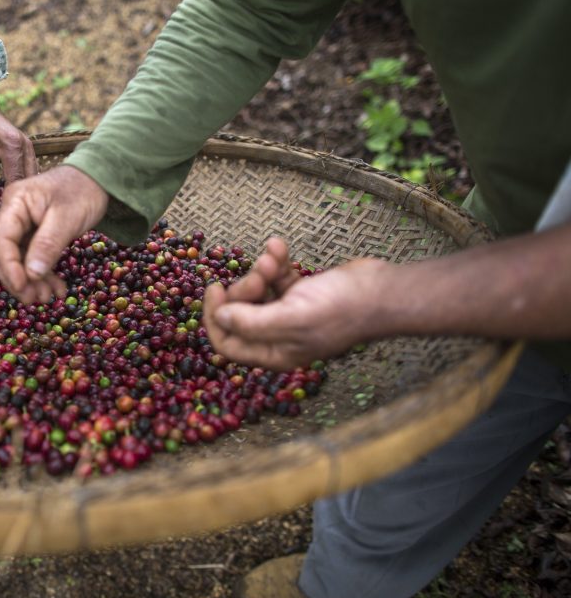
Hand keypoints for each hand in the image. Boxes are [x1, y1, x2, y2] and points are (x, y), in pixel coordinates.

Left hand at [0, 86, 36, 212]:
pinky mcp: (31, 150)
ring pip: (34, 179)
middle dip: (22, 201)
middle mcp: (27, 148)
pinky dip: (27, 185)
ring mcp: (32, 148)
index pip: (16, 183)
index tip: (4, 219)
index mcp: (13, 149)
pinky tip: (22, 197)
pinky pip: (32, 172)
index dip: (10, 203)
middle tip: (13, 219)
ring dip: (27, 193)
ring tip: (20, 211)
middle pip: (30, 183)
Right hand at [0, 165, 108, 303]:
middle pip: (0, 252)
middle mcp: (11, 214)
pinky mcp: (32, 235)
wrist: (96, 180)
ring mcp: (20, 225)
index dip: (8, 266)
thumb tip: (31, 275)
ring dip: (28, 281)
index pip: (1, 239)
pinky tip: (55, 288)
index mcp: (15, 203)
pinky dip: (41, 275)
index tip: (22, 287)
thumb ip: (47, 245)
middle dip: (15, 278)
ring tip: (47, 297)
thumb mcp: (67, 219)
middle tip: (33, 299)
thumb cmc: (83, 191)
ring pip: (14, 259)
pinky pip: (29, 259)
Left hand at [202, 237, 386, 368]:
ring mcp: (291, 314)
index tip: (214, 289)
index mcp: (275, 353)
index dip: (215, 318)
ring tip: (274, 254)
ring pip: (258, 291)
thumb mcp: (290, 319)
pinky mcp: (302, 293)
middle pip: (241, 312)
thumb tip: (219, 319)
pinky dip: (276, 262)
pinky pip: (277, 277)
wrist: (383, 291)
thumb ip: (250, 323)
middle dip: (246, 286)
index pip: (228, 343)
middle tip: (260, 270)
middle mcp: (279, 336)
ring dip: (262, 269)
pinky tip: (279, 244)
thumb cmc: (340, 309)